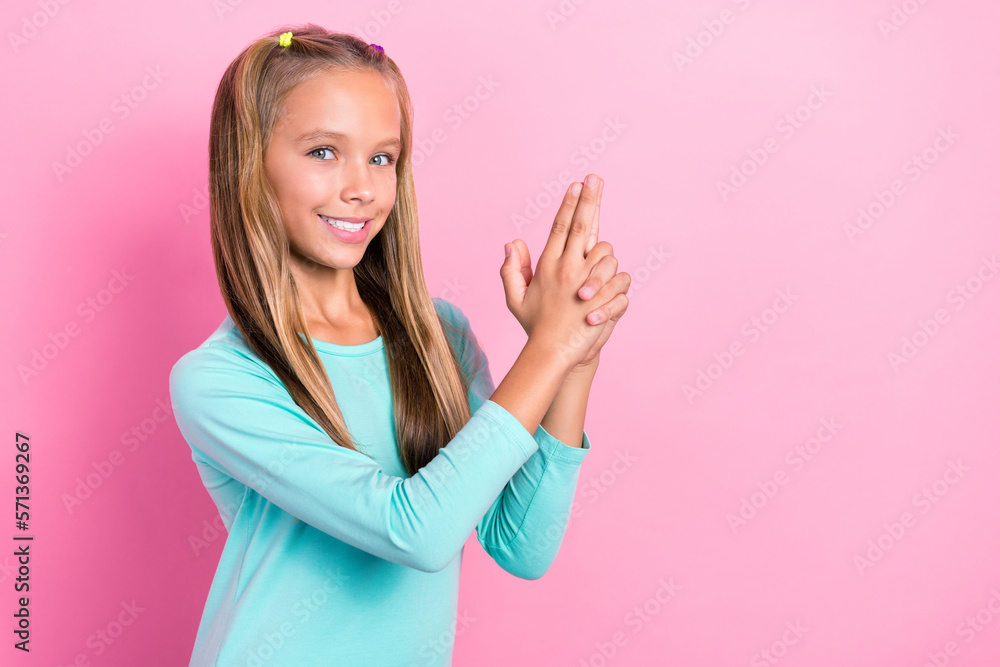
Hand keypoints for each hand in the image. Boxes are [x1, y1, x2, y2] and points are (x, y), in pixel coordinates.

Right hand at [500, 174, 629, 369]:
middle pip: (582, 225)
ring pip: (607, 252)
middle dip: (589, 199)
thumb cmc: (535, 326)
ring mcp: (587, 280)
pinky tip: (608, 294)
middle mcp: (568, 267)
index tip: (577, 184)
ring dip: (605, 259)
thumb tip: (511, 242)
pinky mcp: (603, 294)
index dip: (569, 204)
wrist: (553, 353)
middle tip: (596, 178)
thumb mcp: (516, 298)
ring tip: (595, 278)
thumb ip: (512, 269)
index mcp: (548, 265)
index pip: (560, 226)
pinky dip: (618, 283)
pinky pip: (621, 277)